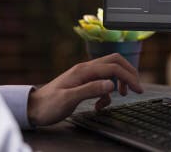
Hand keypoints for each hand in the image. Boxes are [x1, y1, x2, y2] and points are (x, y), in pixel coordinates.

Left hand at [26, 53, 143, 125]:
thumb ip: (90, 90)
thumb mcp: (69, 99)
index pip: (113, 67)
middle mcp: (85, 69)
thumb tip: (111, 84)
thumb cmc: (48, 105)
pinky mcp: (82, 82)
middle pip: (114, 62)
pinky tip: (101, 104)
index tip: (138, 89)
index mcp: (84, 71)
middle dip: (128, 73)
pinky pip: (102, 81)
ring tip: (120, 96)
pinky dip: (106, 92)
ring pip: (109, 71)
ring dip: (118, 82)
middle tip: (136, 88)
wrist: (33, 108)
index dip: (128, 77)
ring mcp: (84, 75)